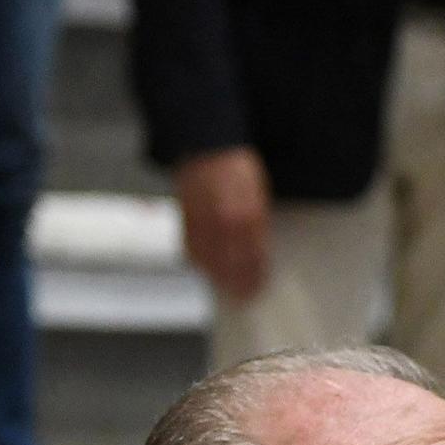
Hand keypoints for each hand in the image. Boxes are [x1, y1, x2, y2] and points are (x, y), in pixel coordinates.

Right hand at [174, 147, 270, 301]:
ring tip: (227, 288)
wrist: (207, 146)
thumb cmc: (237, 169)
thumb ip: (257, 227)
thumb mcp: (259, 198)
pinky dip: (200, 262)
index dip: (255, 277)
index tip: (258, 289)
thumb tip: (258, 255)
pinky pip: (191, 249)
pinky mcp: (185, 219)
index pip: (253, 258)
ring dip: (218, 278)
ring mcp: (203, 221)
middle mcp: (225, 222)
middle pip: (231, 266)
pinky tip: (207, 268)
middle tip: (244, 297)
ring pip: (209, 261)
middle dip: (238, 284)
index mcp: (248, 217)